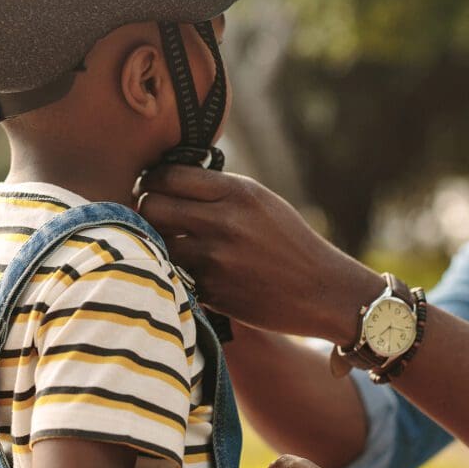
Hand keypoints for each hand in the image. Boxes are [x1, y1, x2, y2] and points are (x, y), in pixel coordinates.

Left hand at [136, 166, 381, 343]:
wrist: (322, 290)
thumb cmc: (289, 242)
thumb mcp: (260, 201)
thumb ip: (216, 190)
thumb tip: (165, 180)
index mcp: (236, 192)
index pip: (167, 176)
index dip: (151, 181)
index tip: (151, 188)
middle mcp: (223, 222)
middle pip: (151, 207)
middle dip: (145, 210)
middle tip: (153, 218)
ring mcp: (215, 259)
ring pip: (155, 243)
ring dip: (156, 244)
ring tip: (167, 244)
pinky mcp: (211, 291)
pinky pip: (172, 274)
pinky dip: (173, 272)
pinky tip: (188, 270)